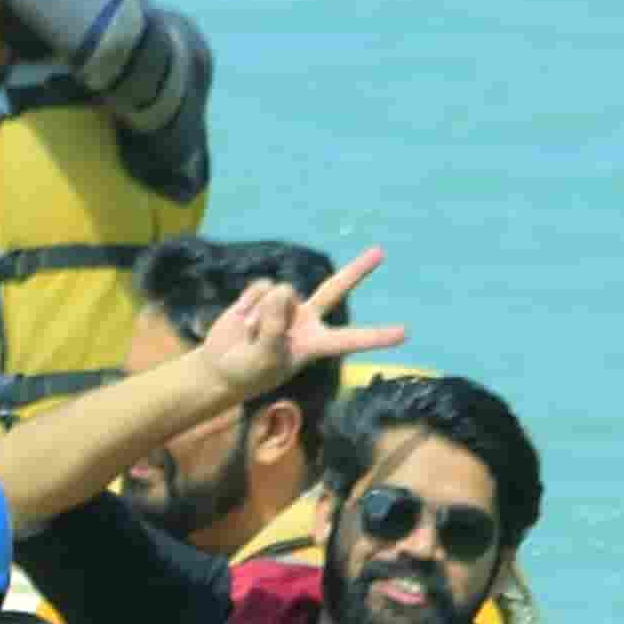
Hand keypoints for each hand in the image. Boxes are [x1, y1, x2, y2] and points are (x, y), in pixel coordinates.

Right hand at [194, 248, 401, 404]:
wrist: (219, 367)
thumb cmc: (248, 372)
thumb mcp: (267, 358)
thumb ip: (276, 327)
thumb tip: (279, 291)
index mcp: (315, 344)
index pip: (351, 338)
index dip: (376, 337)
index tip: (405, 333)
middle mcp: (305, 320)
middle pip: (335, 289)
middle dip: (358, 271)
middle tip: (381, 251)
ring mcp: (284, 306)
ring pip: (281, 292)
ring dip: (260, 314)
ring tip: (251, 335)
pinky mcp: (262, 297)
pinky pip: (262, 287)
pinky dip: (248, 303)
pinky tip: (241, 320)